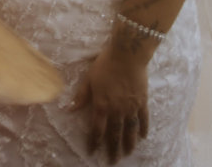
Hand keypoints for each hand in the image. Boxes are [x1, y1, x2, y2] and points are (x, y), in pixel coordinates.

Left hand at [72, 44, 149, 163]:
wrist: (127, 55)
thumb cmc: (104, 65)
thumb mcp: (88, 79)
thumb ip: (81, 96)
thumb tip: (69, 109)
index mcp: (102, 105)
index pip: (97, 129)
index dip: (94, 142)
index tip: (92, 152)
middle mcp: (117, 110)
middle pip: (114, 134)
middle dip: (112, 149)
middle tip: (112, 161)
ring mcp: (131, 107)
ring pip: (130, 131)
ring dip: (128, 144)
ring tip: (127, 154)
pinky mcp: (142, 102)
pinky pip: (143, 119)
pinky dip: (143, 129)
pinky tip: (142, 137)